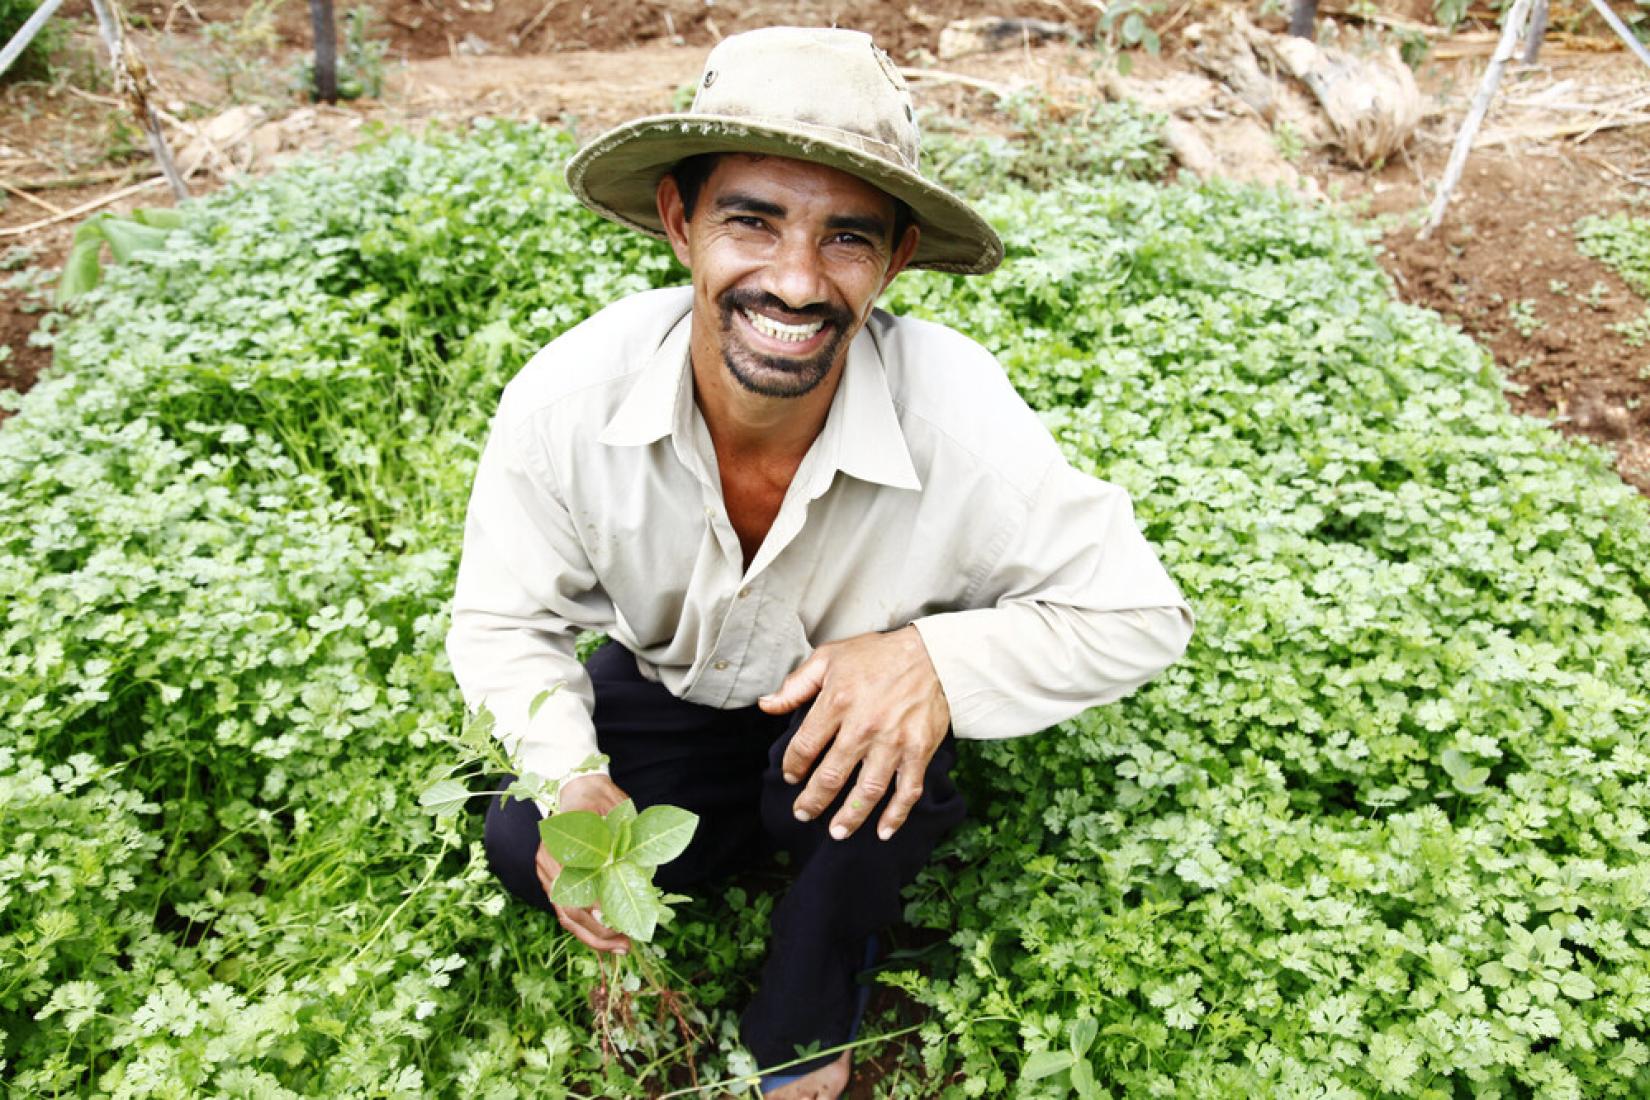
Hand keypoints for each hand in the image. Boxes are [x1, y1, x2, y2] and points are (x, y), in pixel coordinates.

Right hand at [536, 773, 631, 954]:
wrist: (578, 788)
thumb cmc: (601, 799)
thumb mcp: (618, 815)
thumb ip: (626, 845)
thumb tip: (644, 881)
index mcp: (559, 844)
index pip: (575, 887)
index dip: (596, 909)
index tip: (618, 922)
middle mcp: (548, 863)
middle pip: (569, 910)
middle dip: (599, 933)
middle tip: (626, 945)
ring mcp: (548, 875)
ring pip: (567, 916)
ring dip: (594, 936)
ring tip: (620, 947)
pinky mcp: (555, 882)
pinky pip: (568, 911)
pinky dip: (588, 927)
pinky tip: (608, 938)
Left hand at [759, 625, 948, 842]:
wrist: (932, 654)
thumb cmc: (877, 654)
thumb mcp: (829, 657)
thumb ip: (796, 685)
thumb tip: (766, 705)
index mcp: (837, 702)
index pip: (805, 746)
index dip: (793, 766)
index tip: (790, 776)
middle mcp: (864, 727)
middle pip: (831, 776)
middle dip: (813, 801)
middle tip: (803, 814)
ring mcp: (894, 742)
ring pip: (868, 791)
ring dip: (849, 816)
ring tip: (836, 832)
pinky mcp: (919, 751)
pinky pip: (907, 790)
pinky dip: (896, 815)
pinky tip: (883, 832)